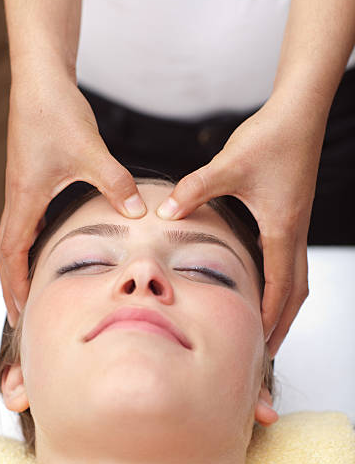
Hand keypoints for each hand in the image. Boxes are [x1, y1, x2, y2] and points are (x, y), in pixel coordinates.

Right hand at [0, 72, 145, 328]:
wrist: (41, 81)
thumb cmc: (57, 112)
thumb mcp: (91, 152)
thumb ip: (115, 184)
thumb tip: (137, 214)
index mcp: (25, 199)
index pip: (11, 253)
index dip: (15, 285)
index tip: (21, 312)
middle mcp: (19, 198)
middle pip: (6, 253)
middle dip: (12, 286)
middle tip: (21, 316)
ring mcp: (24, 190)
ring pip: (14, 239)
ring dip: (20, 267)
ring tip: (31, 292)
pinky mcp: (33, 180)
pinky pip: (27, 222)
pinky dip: (31, 244)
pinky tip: (47, 250)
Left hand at [155, 96, 324, 357]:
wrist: (298, 113)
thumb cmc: (271, 138)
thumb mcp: (229, 166)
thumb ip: (195, 190)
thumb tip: (166, 210)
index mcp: (283, 229)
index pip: (280, 287)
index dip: (269, 317)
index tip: (258, 344)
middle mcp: (294, 232)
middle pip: (296, 292)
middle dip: (283, 323)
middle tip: (268, 350)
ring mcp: (295, 225)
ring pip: (297, 278)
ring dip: (284, 304)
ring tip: (268, 325)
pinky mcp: (290, 215)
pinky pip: (289, 259)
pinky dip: (280, 281)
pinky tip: (262, 282)